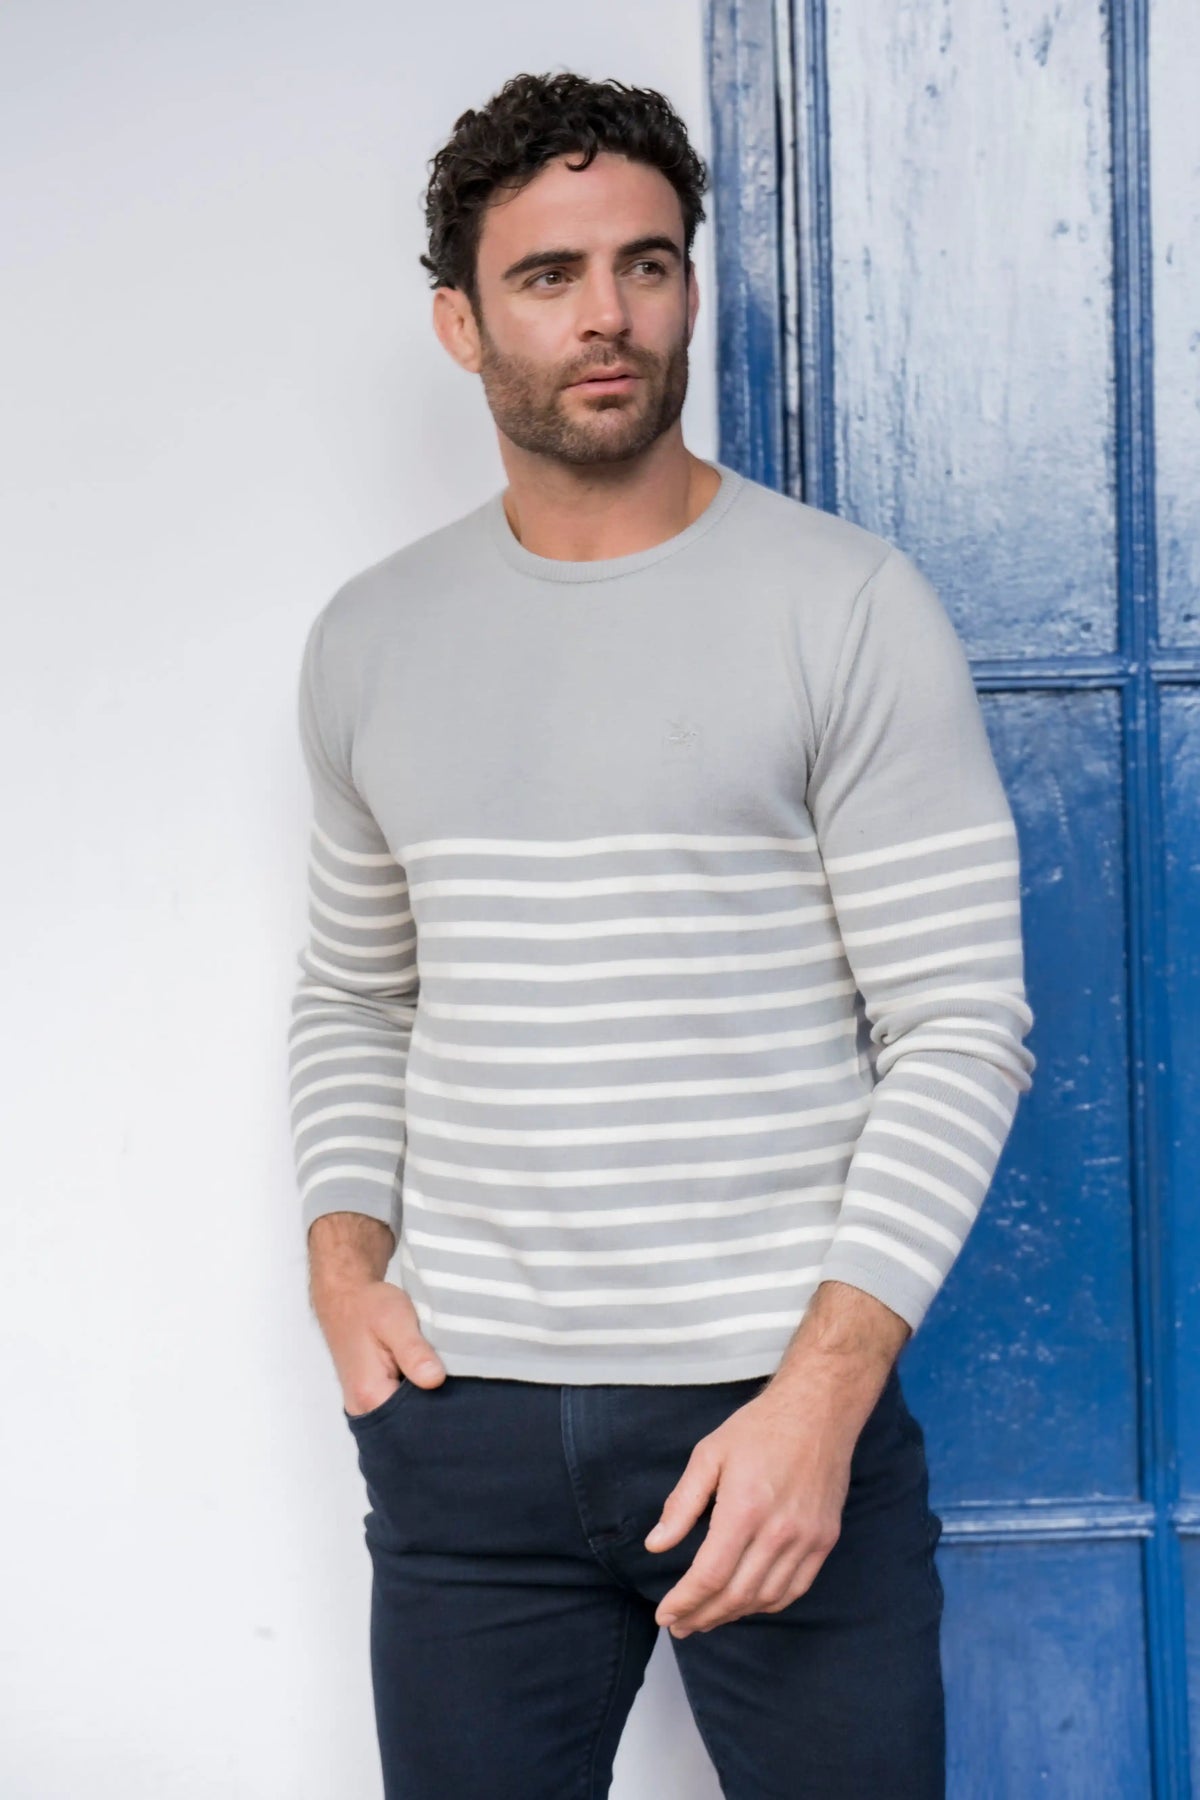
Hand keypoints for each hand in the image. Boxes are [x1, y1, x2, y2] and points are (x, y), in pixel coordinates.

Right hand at [313, 1276, 445, 1414]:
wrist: (345, 1296)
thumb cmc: (368, 1306)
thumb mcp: (395, 1320)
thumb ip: (414, 1351)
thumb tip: (435, 1380)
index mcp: (370, 1396)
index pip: (414, 1425)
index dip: (441, 1412)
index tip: (460, 1397)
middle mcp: (364, 1409)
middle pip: (409, 1427)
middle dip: (435, 1411)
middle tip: (457, 1384)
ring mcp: (365, 1406)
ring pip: (404, 1418)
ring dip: (425, 1403)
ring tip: (444, 1379)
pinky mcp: (370, 1398)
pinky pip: (398, 1408)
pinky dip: (415, 1397)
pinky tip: (427, 1379)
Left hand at [643, 1383, 859, 1636]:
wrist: (818, 1412)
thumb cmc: (759, 1429)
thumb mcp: (709, 1454)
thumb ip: (682, 1503)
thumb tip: (656, 1544)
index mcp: (745, 1509)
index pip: (709, 1575)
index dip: (683, 1602)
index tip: (664, 1615)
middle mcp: (779, 1531)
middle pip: (736, 1595)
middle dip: (702, 1616)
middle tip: (680, 1625)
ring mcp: (807, 1539)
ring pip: (765, 1598)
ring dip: (733, 1615)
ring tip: (706, 1618)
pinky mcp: (824, 1540)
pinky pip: (795, 1589)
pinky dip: (767, 1604)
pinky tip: (746, 1603)